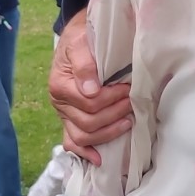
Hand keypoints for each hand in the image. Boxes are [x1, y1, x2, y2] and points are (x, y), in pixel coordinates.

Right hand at [49, 9, 131, 165]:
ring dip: (108, 132)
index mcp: (61, 85)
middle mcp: (60, 103)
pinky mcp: (70, 119)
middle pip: (89, 122)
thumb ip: (86, 64)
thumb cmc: (83, 38)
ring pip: (83, 136)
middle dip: (115, 113)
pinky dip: (85, 152)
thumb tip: (91, 89)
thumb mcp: (82, 42)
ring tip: (128, 121)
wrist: (78, 36)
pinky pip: (72, 142)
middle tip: (134, 102)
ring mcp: (65, 114)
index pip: (91, 102)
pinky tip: (99, 159)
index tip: (130, 88)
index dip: (113, 98)